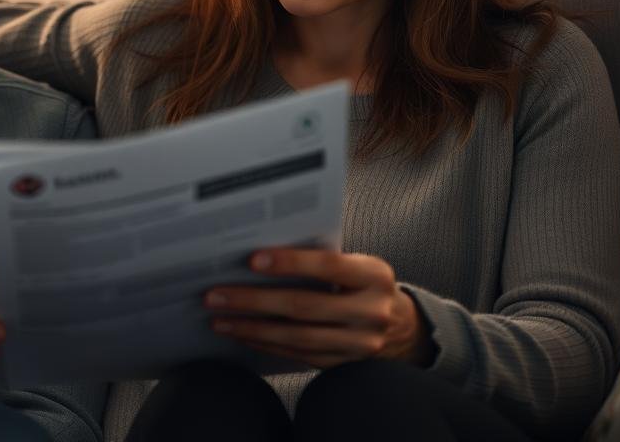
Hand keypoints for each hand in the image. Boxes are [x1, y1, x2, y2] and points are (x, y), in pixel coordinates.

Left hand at [204, 248, 432, 369]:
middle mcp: (372, 311)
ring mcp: (361, 344)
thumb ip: (321, 260)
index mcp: (375, 275)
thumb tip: (261, 254)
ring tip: (219, 319)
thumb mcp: (358, 266)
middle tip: (216, 295)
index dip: (291, 262)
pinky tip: (242, 334)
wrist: (403, 327)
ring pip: (298, 338)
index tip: (252, 259)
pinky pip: (298, 356)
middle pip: (305, 307)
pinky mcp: (346, 365)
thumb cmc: (365, 285)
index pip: (330, 266)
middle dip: (254, 301)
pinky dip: (266, 345)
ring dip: (252, 328)